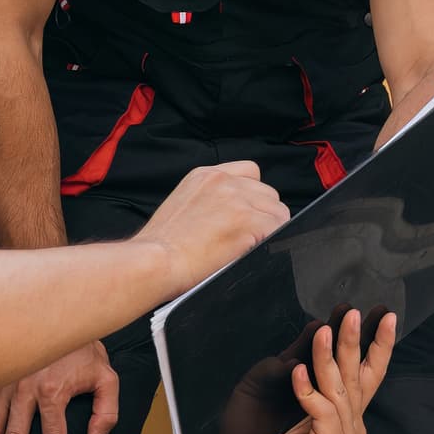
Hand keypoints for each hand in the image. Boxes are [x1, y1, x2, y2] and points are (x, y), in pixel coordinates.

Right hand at [136, 161, 288, 289]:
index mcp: (206, 175)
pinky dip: (270, 243)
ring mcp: (238, 200)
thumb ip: (210, 201)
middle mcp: (224, 182)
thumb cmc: (160, 246)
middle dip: (262, 216)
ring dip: (268, 231)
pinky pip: (280, 230)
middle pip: (268, 194)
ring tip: (244, 248)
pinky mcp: (249, 222)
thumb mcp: (182, 205)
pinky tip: (249, 253)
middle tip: (243, 238)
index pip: (250, 172)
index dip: (253, 196)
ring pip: (278, 212)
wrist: (153, 261)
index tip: (246, 214)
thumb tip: (231, 215)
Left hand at [228, 312, 400, 433]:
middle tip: (354, 314)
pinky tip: (297, 372)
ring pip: (339, 390)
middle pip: (359, 378)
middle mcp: (354, 430)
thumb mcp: (304, 406)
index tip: (388, 318)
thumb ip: (323, 386)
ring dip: (328, 357)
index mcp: (352, 418)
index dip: (381, 347)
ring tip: (323, 331)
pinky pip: (322, 410)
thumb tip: (329, 345)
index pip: (372, 377)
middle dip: (357, 343)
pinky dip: (308, 389)